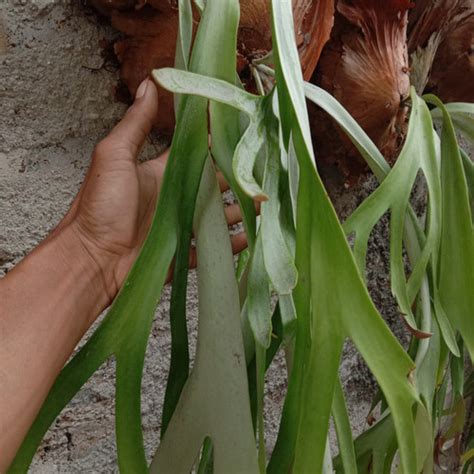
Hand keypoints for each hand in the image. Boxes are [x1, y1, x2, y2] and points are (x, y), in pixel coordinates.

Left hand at [58, 78, 245, 303]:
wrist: (92, 258)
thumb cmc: (100, 207)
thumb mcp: (113, 156)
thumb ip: (135, 123)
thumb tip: (149, 84)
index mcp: (162, 172)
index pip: (196, 153)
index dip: (217, 143)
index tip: (242, 131)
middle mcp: (175, 196)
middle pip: (214, 184)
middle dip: (238, 178)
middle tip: (264, 173)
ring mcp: (180, 225)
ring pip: (217, 216)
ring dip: (240, 211)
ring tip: (264, 206)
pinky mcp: (182, 252)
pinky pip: (211, 248)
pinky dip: (229, 245)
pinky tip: (250, 239)